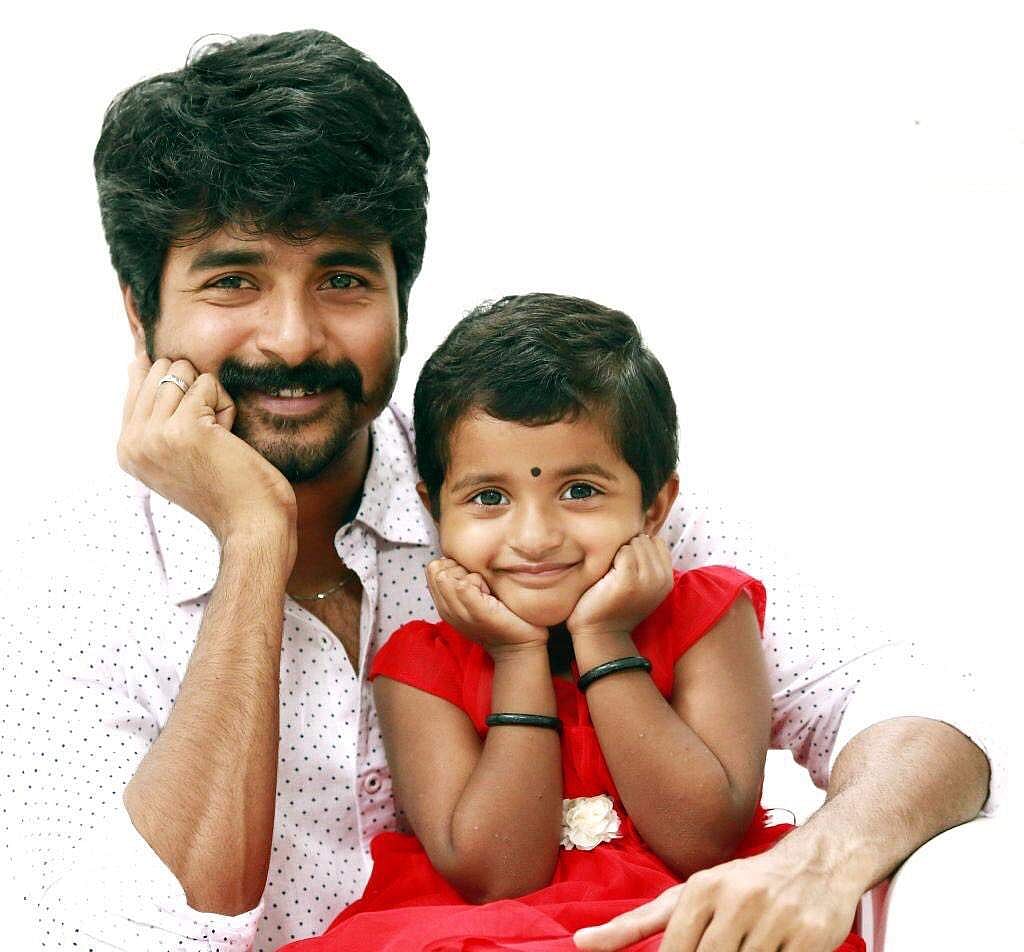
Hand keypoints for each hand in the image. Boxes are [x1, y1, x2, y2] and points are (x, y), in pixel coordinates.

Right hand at [117, 348, 297, 549]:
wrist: (250, 523)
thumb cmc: (225, 487)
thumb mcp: (176, 450)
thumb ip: (154, 412)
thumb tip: (139, 358)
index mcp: (126, 450)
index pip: (136, 384)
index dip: (172, 383)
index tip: (194, 406)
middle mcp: (132, 443)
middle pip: (160, 369)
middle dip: (194, 390)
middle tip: (209, 431)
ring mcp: (154, 435)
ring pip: (184, 372)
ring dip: (212, 398)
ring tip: (218, 436)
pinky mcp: (183, 428)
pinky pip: (208, 384)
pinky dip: (226, 406)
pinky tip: (228, 438)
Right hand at [426, 558, 547, 655]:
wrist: (519, 646)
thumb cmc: (502, 618)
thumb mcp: (474, 598)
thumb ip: (461, 580)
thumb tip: (458, 557)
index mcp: (445, 605)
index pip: (432, 568)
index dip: (452, 565)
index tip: (471, 578)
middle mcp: (447, 610)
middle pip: (436, 569)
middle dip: (459, 568)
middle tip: (479, 585)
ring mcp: (459, 612)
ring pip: (446, 575)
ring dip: (469, 575)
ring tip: (485, 590)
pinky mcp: (476, 612)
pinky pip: (463, 584)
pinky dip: (479, 583)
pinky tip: (491, 595)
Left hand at [567, 535, 672, 642]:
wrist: (599, 633)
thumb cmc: (613, 604)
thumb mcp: (639, 583)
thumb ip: (647, 561)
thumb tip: (642, 531)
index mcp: (667, 579)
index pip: (656, 542)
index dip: (637, 548)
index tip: (625, 566)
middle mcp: (662, 580)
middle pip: (644, 540)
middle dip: (627, 549)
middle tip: (615, 572)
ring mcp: (647, 581)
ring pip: (634, 543)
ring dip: (618, 553)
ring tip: (611, 575)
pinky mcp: (628, 581)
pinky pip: (623, 551)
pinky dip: (611, 559)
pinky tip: (606, 576)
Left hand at [573, 844, 861, 951]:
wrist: (819, 860)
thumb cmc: (743, 884)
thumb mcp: (689, 896)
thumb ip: (635, 925)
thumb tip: (579, 944)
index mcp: (701, 889)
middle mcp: (736, 899)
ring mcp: (775, 917)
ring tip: (744, 947)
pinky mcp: (810, 936)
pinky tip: (769, 951)